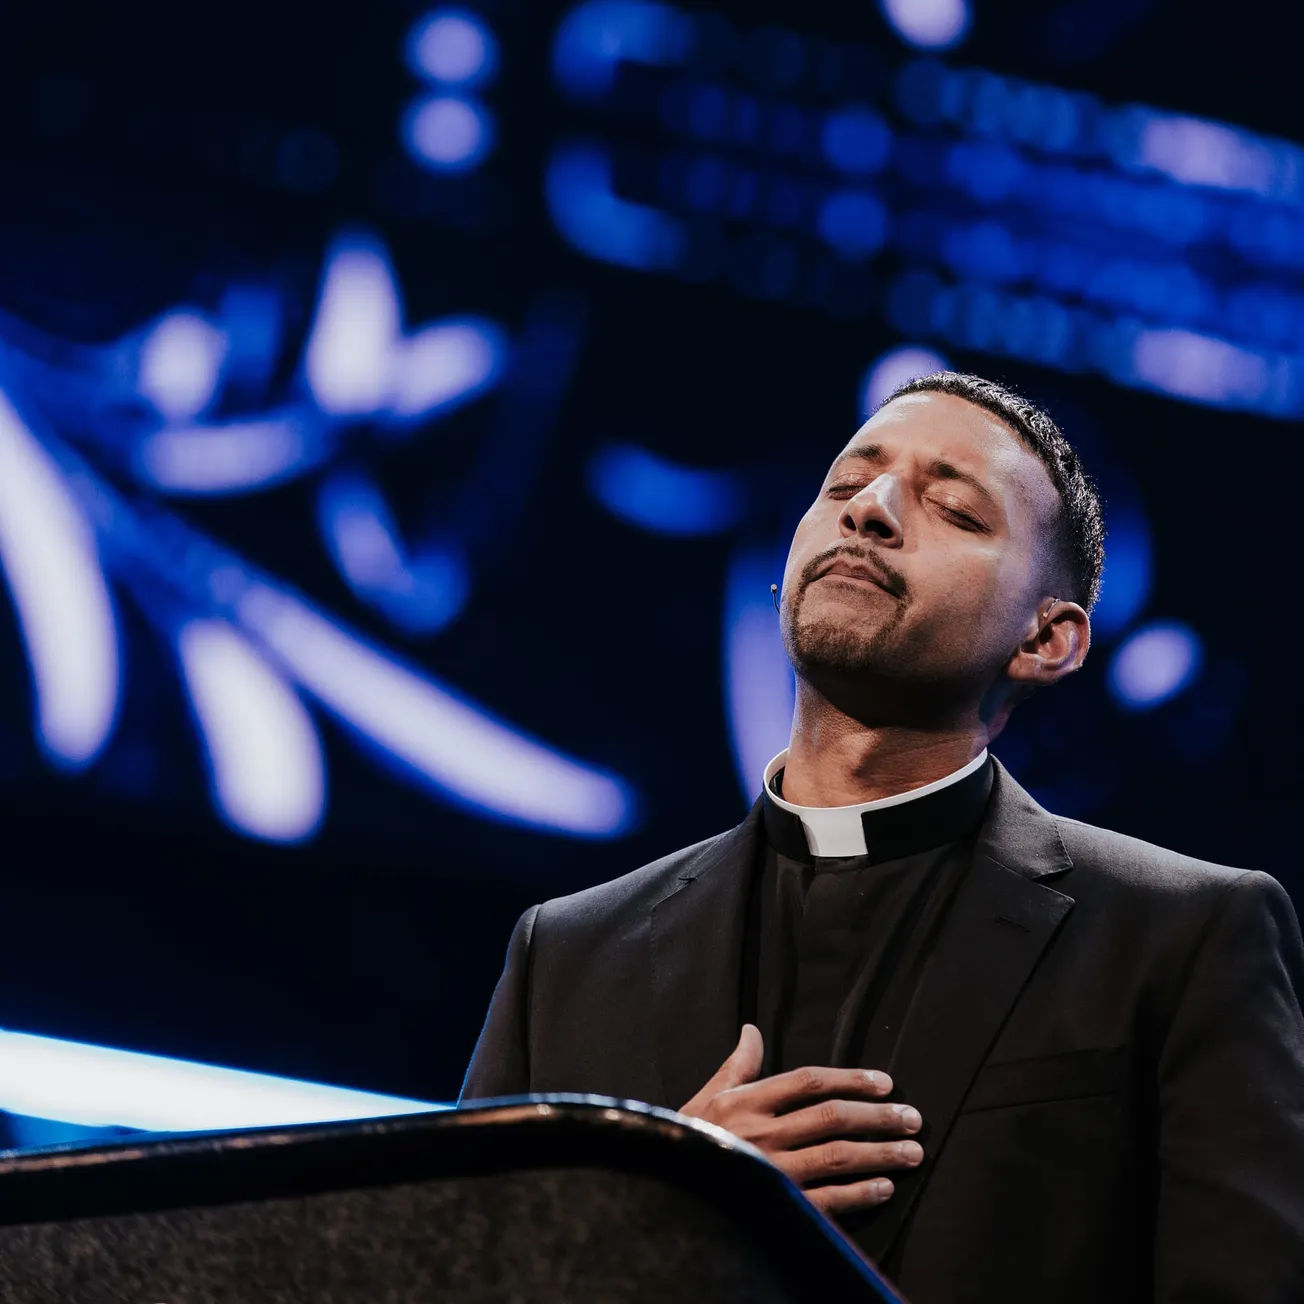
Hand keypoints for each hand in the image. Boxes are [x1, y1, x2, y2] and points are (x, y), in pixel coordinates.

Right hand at [679, 1024, 924, 1216]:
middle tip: (913, 1118)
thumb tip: (752, 1029)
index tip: (885, 1083)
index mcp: (746, 1101)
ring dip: (880, 1154)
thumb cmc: (689, 1137)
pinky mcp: (776, 1206)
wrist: (666, 1187)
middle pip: (831, 1117)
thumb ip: (738, 1065)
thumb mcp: (709, 1096)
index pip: (809, 1081)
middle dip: (878, 1116)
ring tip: (913, 1152)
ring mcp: (772, 1172)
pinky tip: (885, 1188)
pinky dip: (859, 1194)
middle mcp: (761, 1133)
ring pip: (836, 1157)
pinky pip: (826, 1200)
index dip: (850, 1079)